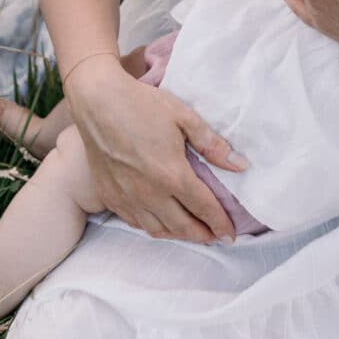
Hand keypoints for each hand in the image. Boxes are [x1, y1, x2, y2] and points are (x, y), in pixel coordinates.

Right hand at [64, 54, 248, 243]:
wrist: (98, 102)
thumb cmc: (142, 105)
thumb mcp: (184, 117)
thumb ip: (212, 144)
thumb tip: (241, 165)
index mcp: (172, 174)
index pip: (203, 208)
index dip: (220, 223)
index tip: (231, 234)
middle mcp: (149, 194)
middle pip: (182, 227)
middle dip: (203, 235)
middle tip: (216, 236)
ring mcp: (127, 198)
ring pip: (158, 230)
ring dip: (179, 235)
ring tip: (193, 232)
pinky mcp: (109, 197)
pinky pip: (135, 223)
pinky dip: (153, 228)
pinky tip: (161, 221)